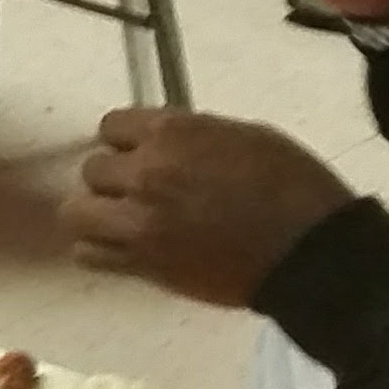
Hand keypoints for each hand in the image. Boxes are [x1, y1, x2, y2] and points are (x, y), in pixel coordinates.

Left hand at [61, 109, 357, 308]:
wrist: (311, 253)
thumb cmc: (294, 188)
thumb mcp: (247, 137)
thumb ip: (194, 136)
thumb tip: (167, 142)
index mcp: (174, 134)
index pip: (112, 125)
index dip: (126, 139)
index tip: (139, 151)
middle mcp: (147, 172)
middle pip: (92, 169)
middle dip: (113, 178)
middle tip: (138, 191)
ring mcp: (139, 221)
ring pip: (77, 213)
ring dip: (96, 214)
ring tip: (120, 221)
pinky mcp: (142, 263)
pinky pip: (89, 254)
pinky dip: (98, 250)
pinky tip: (120, 247)